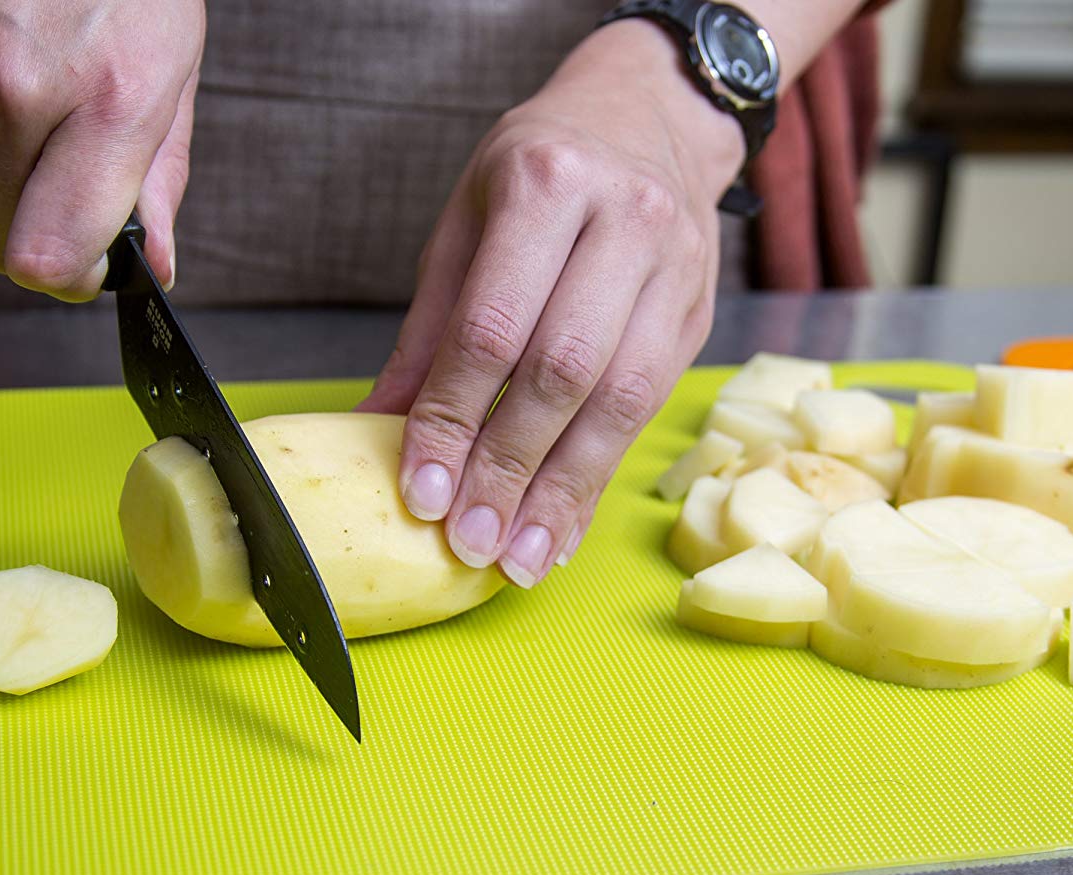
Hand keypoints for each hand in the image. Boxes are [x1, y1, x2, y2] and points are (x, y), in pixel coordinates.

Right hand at [0, 0, 204, 299]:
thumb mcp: (172, 74)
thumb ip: (159, 180)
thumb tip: (153, 264)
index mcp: (105, 104)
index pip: (48, 256)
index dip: (67, 278)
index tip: (84, 269)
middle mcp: (15, 90)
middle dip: (35, 229)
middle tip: (63, 186)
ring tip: (31, 99)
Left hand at [357, 21, 743, 587]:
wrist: (650, 117)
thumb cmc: (539, 171)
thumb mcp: (465, 224)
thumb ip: (428, 330)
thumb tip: (375, 428)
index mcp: (546, 185)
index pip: (493, 325)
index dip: (453, 417)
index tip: (421, 490)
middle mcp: (624, 222)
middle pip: (562, 371)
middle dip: (509, 468)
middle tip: (469, 540)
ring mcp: (675, 269)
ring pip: (619, 401)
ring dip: (563, 491)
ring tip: (520, 558)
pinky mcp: (697, 315)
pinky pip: (648, 411)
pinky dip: (599, 476)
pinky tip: (566, 524)